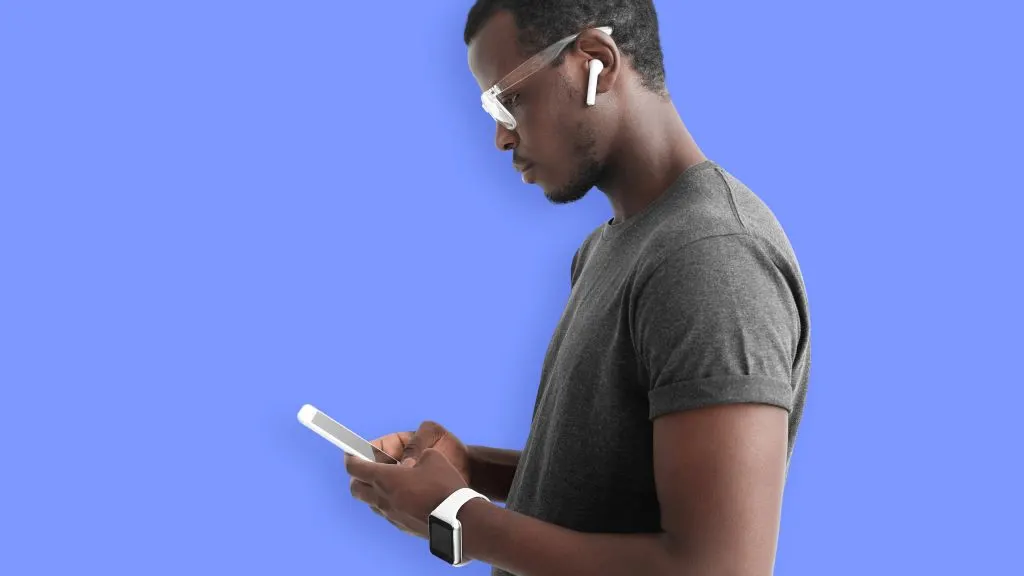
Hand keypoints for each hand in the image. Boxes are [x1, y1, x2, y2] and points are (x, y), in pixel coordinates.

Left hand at [345, 446, 469, 538]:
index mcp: (386, 479)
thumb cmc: (444, 486)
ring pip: (370, 502)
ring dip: (373, 490)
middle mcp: (383, 499)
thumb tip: (409, 463)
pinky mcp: (401, 526)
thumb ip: (416, 454)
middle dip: (357, 476)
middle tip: (368, 467)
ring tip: (390, 481)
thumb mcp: (432, 456)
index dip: (350, 457)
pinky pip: (387, 513)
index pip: (355, 468)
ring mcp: (391, 515)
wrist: (459, 519)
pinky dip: (389, 503)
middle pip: (355, 488)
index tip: (351, 452)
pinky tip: (405, 497)